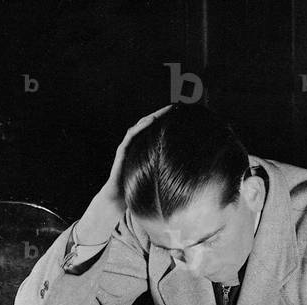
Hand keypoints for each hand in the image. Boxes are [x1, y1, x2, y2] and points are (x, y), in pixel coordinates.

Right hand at [75, 106, 172, 246]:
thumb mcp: (155, 175)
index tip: (181, 113)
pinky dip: (140, 127)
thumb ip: (165, 168)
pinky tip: (150, 121)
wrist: (118, 196)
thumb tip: (188, 170)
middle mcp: (136, 143)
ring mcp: (128, 146)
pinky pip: (131, 135)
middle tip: (176, 106)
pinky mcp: (123, 150)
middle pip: (149, 123)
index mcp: (144, 147)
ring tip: (165, 110)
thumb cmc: (137, 186)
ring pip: (140, 125)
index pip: (156, 129)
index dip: (167, 120)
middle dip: (162, 113)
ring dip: (152, 116)